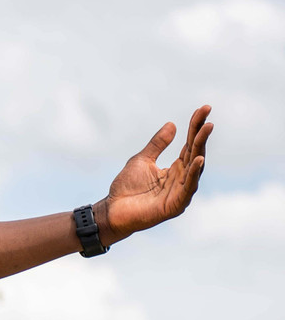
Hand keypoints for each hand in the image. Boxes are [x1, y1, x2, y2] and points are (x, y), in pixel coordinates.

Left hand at [98, 105, 211, 243]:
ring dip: (201, 148)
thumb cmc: (126, 188)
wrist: (112, 210)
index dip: (196, 127)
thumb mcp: (142, 160)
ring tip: (206, 130)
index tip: (204, 108)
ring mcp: (181, 192)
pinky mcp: (176, 205)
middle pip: (195, 153)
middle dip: (201, 135)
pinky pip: (188, 187)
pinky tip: (198, 159)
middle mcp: (182, 179)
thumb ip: (158, 144)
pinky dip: (194, 173)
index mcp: (176, 168)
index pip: (190, 144)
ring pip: (195, 167)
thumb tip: (172, 124)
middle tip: (207, 118)